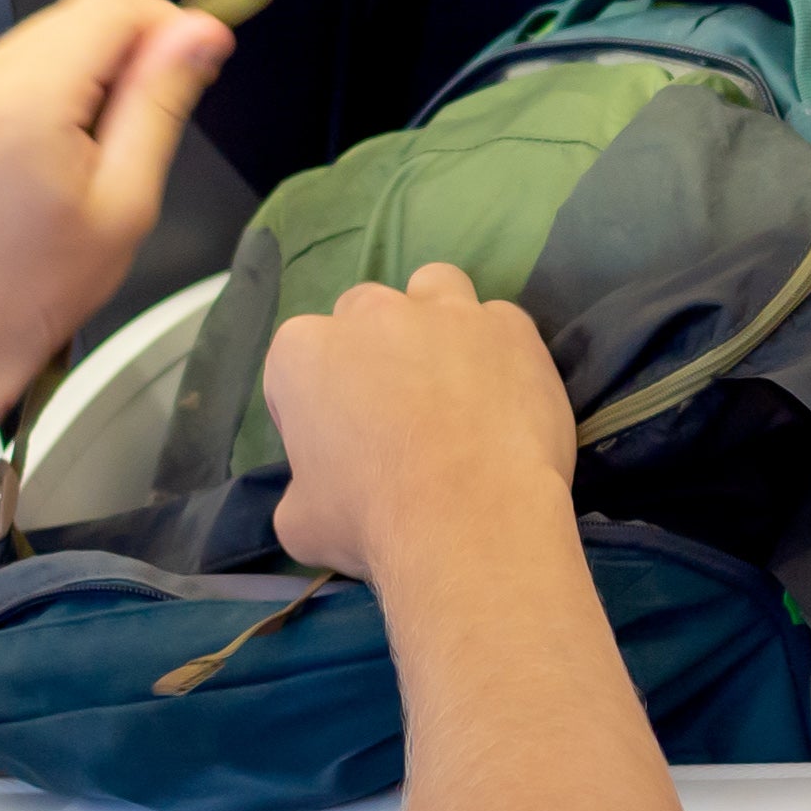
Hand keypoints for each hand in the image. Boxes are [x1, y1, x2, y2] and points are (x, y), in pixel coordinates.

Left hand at [0, 0, 233, 434]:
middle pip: (84, 10)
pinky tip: (90, 139)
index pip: (112, 7)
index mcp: (27, 100)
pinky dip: (76, 81)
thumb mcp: (129, 196)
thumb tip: (199, 36)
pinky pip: (34, 60)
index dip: (172, 23)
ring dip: (109, 64)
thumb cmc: (39, 283)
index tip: (206, 58)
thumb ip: (162, 102)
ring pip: (62, 31)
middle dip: (142, 44)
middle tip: (172, 108)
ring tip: (125, 138)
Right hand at [265, 263, 576, 586]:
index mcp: (303, 351)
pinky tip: (506, 391)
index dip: (315, 405)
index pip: (298, 364)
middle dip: (375, 350)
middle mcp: (373, 315)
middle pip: (364, 315)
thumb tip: (318, 491)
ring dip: (435, 320)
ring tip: (452, 375)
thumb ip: (302, 486)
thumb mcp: (300, 520)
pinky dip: (499, 347)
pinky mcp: (512, 326)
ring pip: (434, 289)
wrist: (473, 519)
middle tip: (398, 409)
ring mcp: (448, 312)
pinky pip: (500, 321)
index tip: (339, 444)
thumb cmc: (374, 521)